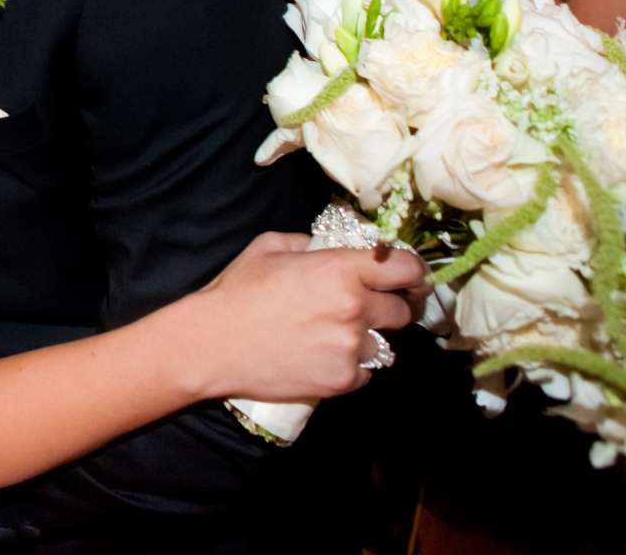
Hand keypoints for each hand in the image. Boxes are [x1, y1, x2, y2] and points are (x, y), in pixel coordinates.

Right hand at [191, 234, 422, 401]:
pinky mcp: (343, 380)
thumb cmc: (238, 291)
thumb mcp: (271, 247)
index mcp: (341, 270)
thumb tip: (334, 248)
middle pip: (403, 310)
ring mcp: (352, 349)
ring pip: (385, 344)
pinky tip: (324, 356)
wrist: (213, 344)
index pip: (408, 269)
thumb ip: (312, 244)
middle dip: (389, 306)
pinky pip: (366, 371)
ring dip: (369, 338)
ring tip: (335, 335)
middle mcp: (355, 309)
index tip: (406, 277)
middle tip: (365, 306)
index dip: (412, 272)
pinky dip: (352, 365)